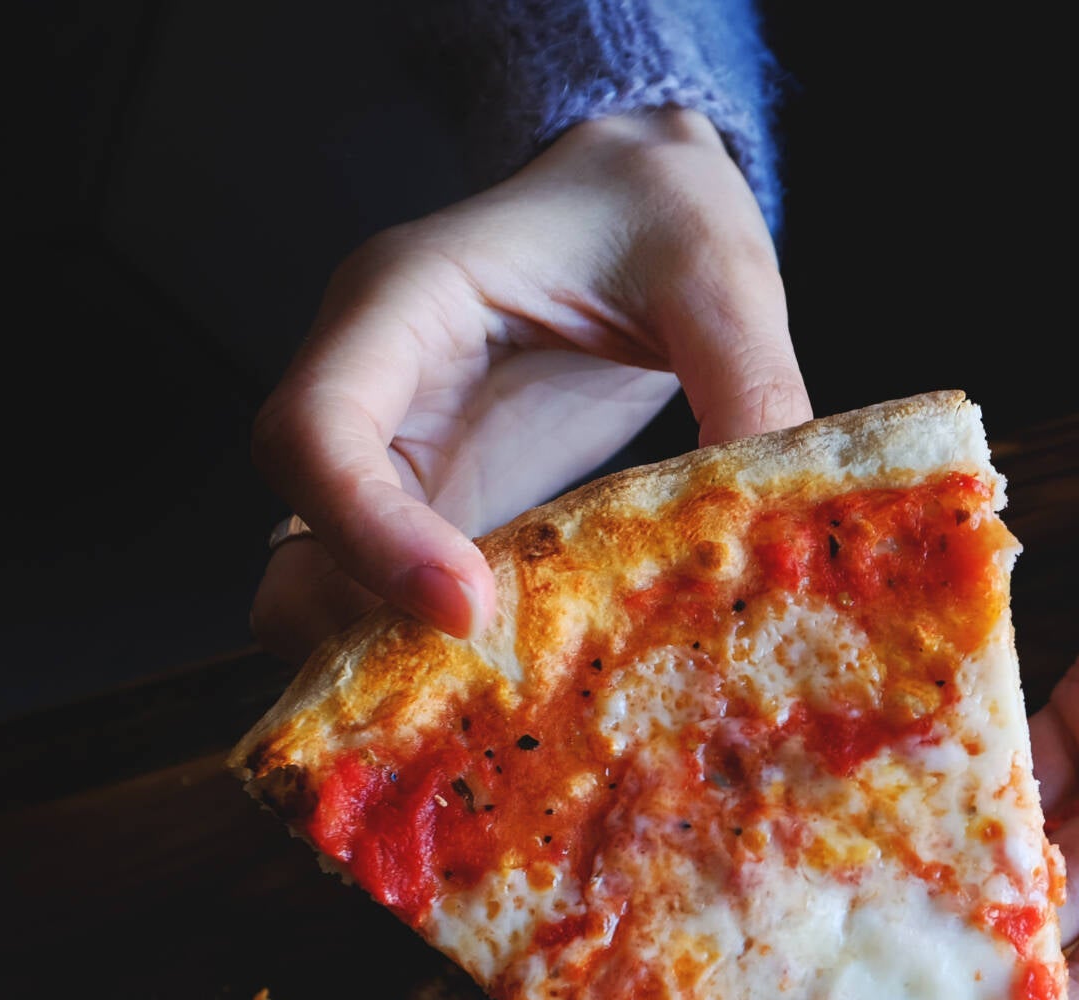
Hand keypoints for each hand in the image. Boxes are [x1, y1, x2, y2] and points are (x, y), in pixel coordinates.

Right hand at [251, 109, 806, 656]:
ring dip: (392, 664)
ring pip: (323, 591)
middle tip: (484, 694)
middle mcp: (373, 394)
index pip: (314, 431)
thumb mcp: (718, 271)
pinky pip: (401, 609)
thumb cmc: (658, 212)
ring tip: (510, 716)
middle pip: (295, 538)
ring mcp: (400, 465)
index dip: (367, 532)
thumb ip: (749, 377)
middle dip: (360, 630)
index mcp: (399, 303)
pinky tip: (534, 702)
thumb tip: (783, 505)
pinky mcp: (450, 516)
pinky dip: (445, 663)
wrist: (644, 204)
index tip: (468, 605)